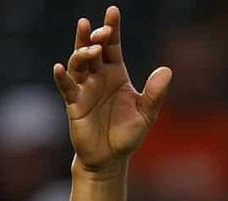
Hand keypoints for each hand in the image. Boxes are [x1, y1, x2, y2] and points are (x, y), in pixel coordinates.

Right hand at [53, 6, 171, 173]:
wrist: (111, 158)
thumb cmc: (127, 134)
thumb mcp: (147, 114)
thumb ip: (155, 93)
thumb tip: (167, 70)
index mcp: (116, 74)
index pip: (113, 46)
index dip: (112, 28)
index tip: (113, 12)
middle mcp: (98, 76)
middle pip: (93, 49)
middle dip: (95, 37)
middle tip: (100, 31)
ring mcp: (84, 88)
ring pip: (79, 63)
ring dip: (82, 53)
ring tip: (91, 48)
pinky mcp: (74, 103)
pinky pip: (66, 86)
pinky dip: (62, 77)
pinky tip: (60, 68)